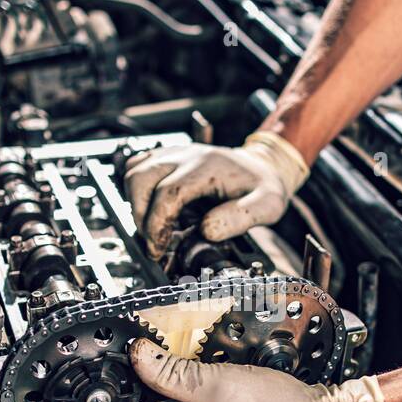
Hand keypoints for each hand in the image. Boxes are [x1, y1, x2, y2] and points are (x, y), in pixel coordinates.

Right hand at [124, 130, 309, 259]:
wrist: (261, 167)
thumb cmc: (262, 187)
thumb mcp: (266, 206)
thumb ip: (241, 218)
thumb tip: (208, 230)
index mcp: (208, 166)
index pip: (169, 193)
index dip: (158, 223)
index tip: (159, 247)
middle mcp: (187, 155)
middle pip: (142, 178)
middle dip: (141, 216)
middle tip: (153, 242)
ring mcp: (174, 153)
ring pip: (134, 171)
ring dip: (135, 204)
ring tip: (150, 229)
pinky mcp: (167, 157)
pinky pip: (137, 166)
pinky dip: (135, 190)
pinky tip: (149, 210)